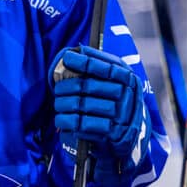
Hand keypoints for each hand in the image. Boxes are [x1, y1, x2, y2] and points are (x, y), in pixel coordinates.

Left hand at [51, 45, 149, 174]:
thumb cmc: (116, 103)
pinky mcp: (112, 134)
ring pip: (83, 105)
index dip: (85, 61)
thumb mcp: (115, 83)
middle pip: (89, 86)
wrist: (129, 135)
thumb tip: (77, 51)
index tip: (67, 57)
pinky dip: (68, 121)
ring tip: (58, 104)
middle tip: (56, 88)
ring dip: (64, 104)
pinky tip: (61, 118)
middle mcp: (127, 95)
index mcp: (128, 79)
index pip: (105, 67)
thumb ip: (100, 68)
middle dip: (67, 86)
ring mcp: (121, 115)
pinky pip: (84, 125)